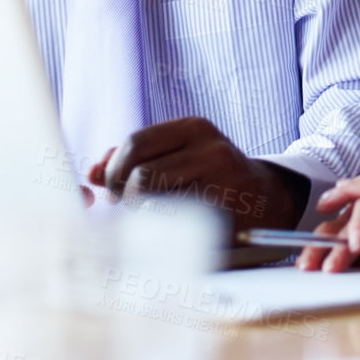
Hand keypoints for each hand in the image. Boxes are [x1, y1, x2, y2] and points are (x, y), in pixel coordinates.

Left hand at [87, 116, 300, 231]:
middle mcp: (211, 149)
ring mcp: (222, 182)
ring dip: (143, 215)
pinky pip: (174, 226)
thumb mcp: (178, 155)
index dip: (115, 170)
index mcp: (195, 128)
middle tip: (131, 205)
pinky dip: (164, 231)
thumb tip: (92, 172)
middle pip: (140, 174)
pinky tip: (175, 228)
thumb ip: (136, 159)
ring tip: (154, 215)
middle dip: (125, 195)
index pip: (134, 143)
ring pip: (154, 201)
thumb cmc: (211, 177)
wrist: (266, 199)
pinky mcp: (225, 216)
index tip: (115, 187)